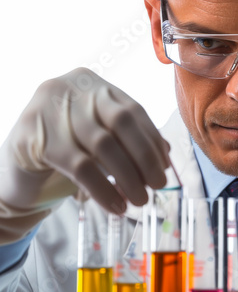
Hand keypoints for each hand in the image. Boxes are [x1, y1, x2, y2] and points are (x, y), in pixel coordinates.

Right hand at [0, 68, 168, 242]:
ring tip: (140, 200)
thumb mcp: (101, 142)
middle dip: (145, 157)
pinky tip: (116, 206)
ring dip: (128, 178)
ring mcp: (49, 109)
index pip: (133, 110)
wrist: (16, 169)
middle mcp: (71, 88)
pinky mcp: (34, 137)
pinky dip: (104, 190)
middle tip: (158, 185)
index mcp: (92, 85)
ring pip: (103, 145)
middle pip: (121, 122)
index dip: (153, 140)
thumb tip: (166, 156)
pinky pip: (80, 167)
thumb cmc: (66, 152)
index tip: (165, 168)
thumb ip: (131, 141)